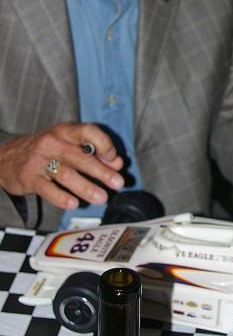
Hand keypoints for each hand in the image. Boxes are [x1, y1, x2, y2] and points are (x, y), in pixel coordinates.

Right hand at [0, 123, 124, 210]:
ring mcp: (39, 160)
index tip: (115, 160)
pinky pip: (47, 189)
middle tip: (118, 183)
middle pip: (80, 157)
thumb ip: (93, 152)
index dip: (104, 145)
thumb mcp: (67, 144)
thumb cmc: (46, 151)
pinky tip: (74, 203)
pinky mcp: (29, 177)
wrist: (6, 157)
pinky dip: (61, 197)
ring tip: (101, 198)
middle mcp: (52, 143)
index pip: (88, 132)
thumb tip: (117, 163)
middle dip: (102, 172)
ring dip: (86, 187)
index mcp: (65, 131)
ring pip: (66, 174)